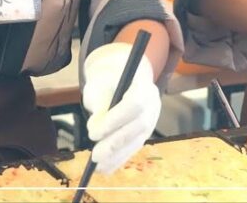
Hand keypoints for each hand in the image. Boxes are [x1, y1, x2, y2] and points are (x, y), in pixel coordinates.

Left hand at [81, 42, 160, 174]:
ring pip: (137, 141)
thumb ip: (99, 105)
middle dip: (115, 143)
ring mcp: (151, 121)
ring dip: (116, 155)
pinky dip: (119, 159)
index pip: (134, 104)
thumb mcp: (99, 87)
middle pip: (138, 126)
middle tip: (95, 156)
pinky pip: (134, 148)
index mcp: (144, 86)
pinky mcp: (145, 134)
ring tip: (97, 165)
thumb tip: (95, 128)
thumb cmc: (107, 82)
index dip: (115, 120)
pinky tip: (104, 167)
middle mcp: (152, 105)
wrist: (120, 80)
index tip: (93, 133)